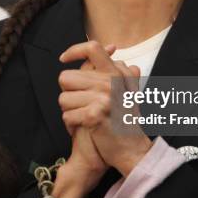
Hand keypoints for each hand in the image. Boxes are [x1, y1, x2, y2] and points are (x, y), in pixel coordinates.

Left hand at [58, 40, 152, 176]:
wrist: (134, 150)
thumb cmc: (126, 121)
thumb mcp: (128, 89)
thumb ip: (118, 68)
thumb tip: (112, 47)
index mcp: (117, 73)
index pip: (92, 48)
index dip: (74, 50)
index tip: (64, 58)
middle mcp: (110, 83)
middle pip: (66, 77)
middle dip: (68, 94)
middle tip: (80, 104)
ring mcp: (103, 98)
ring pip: (63, 99)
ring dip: (69, 111)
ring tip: (84, 117)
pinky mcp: (94, 115)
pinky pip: (67, 116)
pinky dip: (71, 125)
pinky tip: (83, 128)